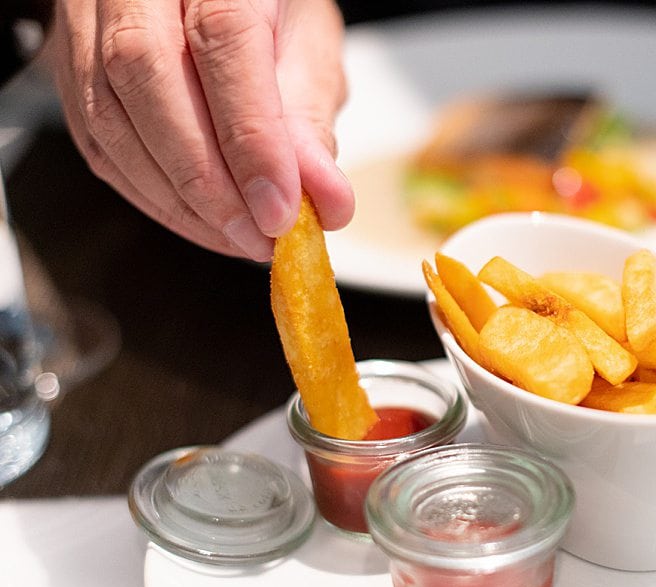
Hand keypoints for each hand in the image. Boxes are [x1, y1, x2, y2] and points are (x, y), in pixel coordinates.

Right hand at [42, 0, 354, 260]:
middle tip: (260, 236)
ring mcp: (88, 19)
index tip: (282, 210)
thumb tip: (327, 202)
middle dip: (207, 180)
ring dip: (180, 200)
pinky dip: (153, 196)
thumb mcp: (309, 50)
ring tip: (239, 238)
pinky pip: (97, 143)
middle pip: (146, 76)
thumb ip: (311, 123)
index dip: (251, 137)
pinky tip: (201, 222)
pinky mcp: (69, 69)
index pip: (222, 40)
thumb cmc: (266, 11)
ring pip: (110, 116)